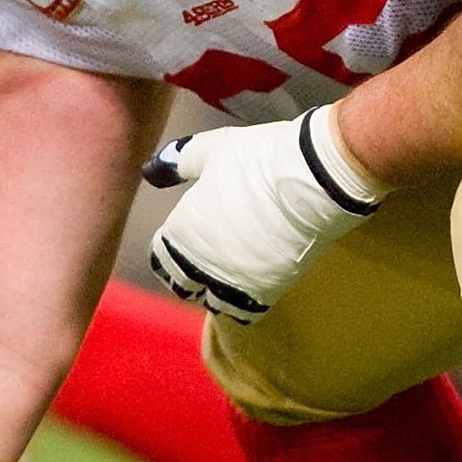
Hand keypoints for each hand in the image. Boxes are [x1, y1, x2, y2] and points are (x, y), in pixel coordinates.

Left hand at [144, 108, 383, 323]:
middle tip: (205, 258)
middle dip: (190, 274)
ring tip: (231, 273)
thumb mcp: (210, 150)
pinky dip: (245, 301)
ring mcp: (233, 283)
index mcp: (181, 233)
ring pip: (214, 302)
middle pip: (184, 285)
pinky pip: (245, 312)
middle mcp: (201, 266)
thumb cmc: (257, 160)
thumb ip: (177, 162)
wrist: (311, 180)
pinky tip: (255, 281)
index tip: (185, 238)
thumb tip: (150, 171)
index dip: (170, 249)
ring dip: (217, 290)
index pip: (160, 258)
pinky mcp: (266, 293)